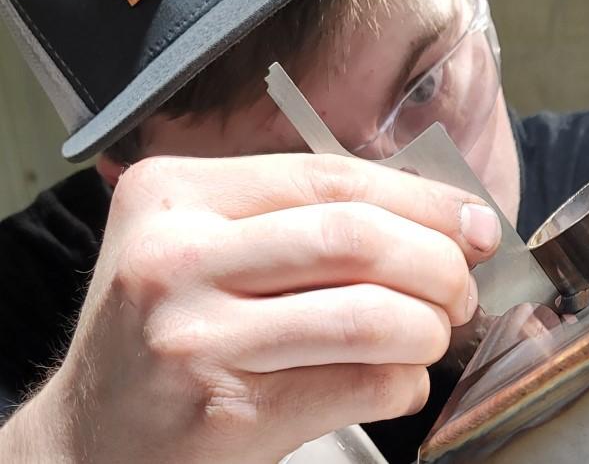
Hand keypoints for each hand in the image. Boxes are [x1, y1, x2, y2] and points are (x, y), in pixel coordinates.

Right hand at [14, 154, 500, 462]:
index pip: (332, 177)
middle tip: (462, 289)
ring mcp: (195, 336)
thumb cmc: (169, 328)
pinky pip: (358, 384)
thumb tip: (444, 217)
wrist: (88, 439)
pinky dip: (404, 382)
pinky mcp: (223, 411)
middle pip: (355, 238)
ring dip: (429, 327)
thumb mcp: (209, 245)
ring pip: (367, 314)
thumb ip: (304, 218)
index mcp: (178, 193)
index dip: (423, 198)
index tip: (474, 223)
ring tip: (435, 335)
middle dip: (438, 263)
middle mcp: (177, 256)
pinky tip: (400, 381)